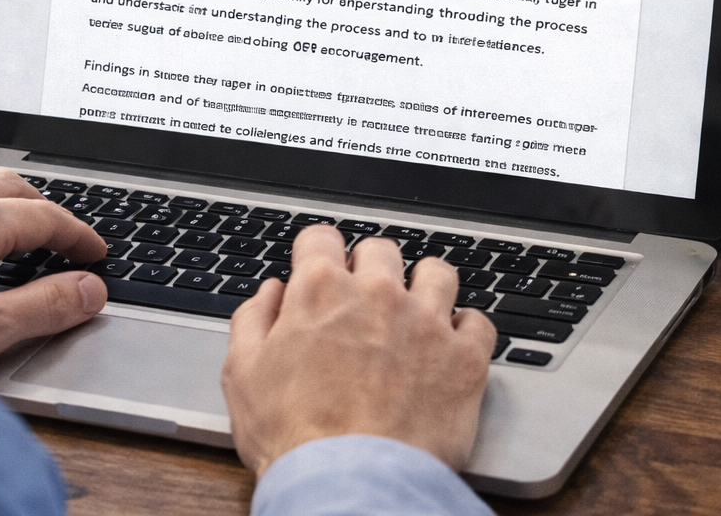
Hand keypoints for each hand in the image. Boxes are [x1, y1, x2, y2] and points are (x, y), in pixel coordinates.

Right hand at [221, 226, 494, 475]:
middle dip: (369, 269)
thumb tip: (271, 295)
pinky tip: (451, 346)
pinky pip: (478, 323)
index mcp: (319, 290)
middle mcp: (377, 294)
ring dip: (424, 287)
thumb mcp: (242, 374)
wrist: (350, 483)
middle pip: (380, 251)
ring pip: (437, 273)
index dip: (316, 253)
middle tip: (363, 301)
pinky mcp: (464, 359)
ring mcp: (426, 322)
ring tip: (415, 312)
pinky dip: (466, 330)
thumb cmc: (294, 437)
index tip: (319, 268)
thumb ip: (253, 320)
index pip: (321, 237)